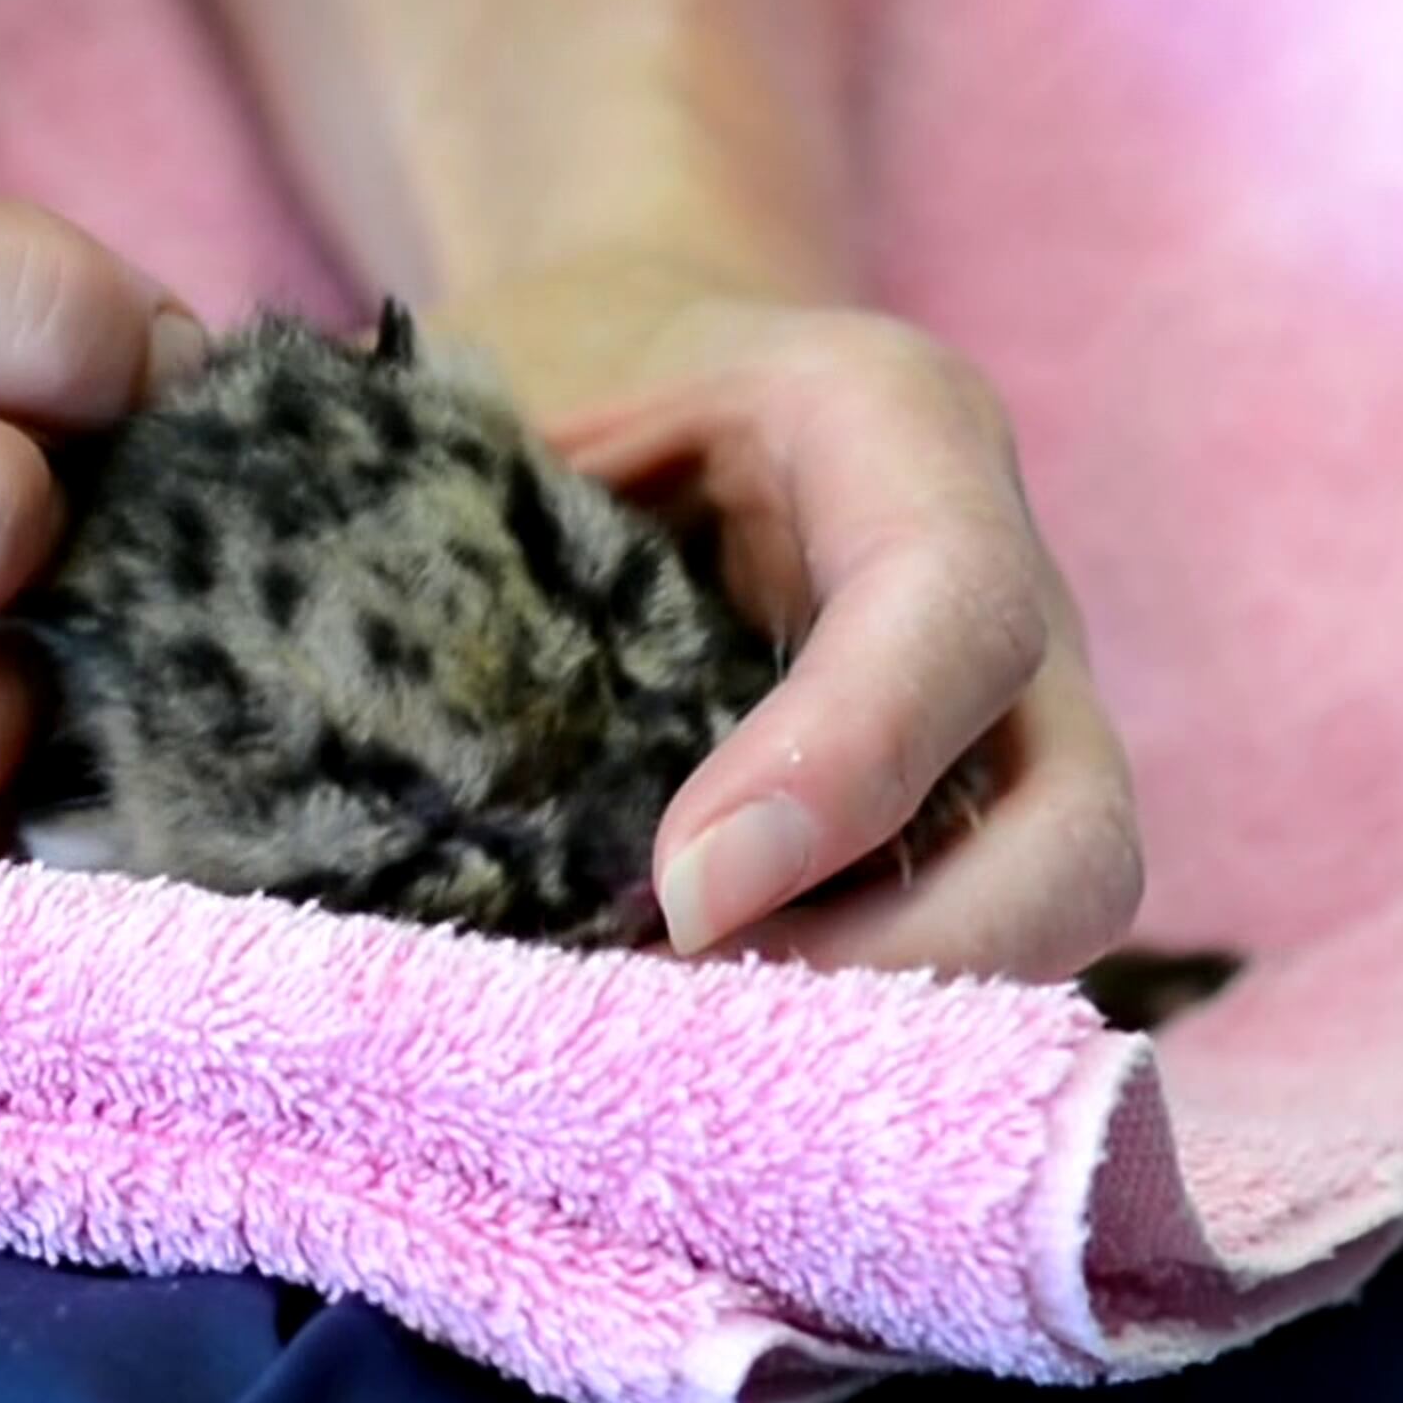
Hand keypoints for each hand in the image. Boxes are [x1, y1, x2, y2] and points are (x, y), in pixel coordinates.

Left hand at [428, 252, 1143, 984]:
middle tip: (702, 1010)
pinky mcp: (956, 825)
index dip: (838, 773)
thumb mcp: (510, 380)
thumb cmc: (560, 369)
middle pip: (1077, 831)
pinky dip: (846, 1014)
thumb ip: (466, 524)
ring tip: (681, 1051)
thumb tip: (325, 716)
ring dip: (883, 1013)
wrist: (635, 350)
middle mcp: (1006, 596)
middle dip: (919, 960)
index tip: (683, 893)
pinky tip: (688, 1047)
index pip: (946, 613)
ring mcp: (1008, 730)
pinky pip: (961, 946)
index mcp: (896, 432)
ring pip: (1047, 921)